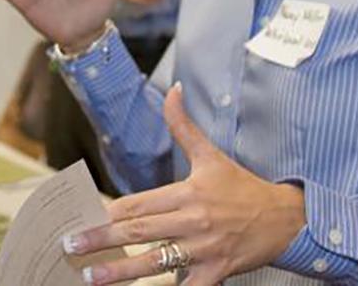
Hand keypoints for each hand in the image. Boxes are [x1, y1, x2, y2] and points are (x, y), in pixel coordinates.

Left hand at [63, 85, 305, 284]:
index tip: (83, 216)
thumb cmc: (244, 188)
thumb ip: (184, 126)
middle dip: (101, 239)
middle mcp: (193, 221)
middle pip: (138, 231)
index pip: (138, 203)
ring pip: (156, 261)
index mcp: (187, 193)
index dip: (108, 212)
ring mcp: (205, 249)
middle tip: (71, 245)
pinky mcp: (218, 271)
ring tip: (92, 277)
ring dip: (121, 272)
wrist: (287, 219)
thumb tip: (173, 91)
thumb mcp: (212, 155)